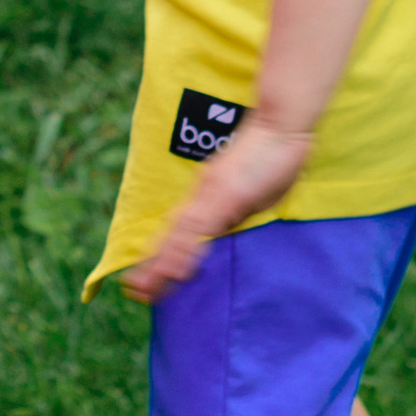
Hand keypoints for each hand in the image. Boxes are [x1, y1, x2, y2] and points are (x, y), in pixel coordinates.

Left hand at [122, 115, 311, 304]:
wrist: (281, 123)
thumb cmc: (273, 155)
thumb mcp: (253, 193)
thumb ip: (237, 210)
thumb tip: (230, 223)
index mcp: (208, 195)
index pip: (179, 231)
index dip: (162, 255)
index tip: (148, 279)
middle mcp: (202, 194)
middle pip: (171, 236)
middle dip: (153, 266)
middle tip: (134, 292)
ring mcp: (211, 194)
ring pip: (180, 236)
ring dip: (162, 265)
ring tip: (146, 289)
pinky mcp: (226, 195)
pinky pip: (201, 228)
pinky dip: (186, 251)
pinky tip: (176, 271)